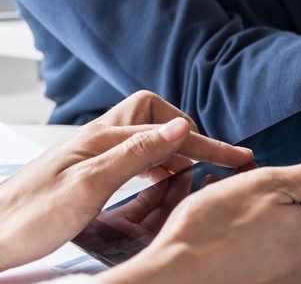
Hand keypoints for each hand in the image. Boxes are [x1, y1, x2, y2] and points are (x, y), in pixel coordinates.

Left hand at [0, 91, 252, 269]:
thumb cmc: (28, 218)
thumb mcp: (89, 187)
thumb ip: (137, 153)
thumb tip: (180, 126)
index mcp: (101, 138)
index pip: (167, 130)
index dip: (206, 145)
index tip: (238, 158)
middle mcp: (97, 139)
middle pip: (155, 116)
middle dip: (188, 134)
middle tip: (214, 160)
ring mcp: (92, 154)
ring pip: (145, 137)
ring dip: (173, 150)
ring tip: (195, 173)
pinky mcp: (87, 172)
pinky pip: (133, 157)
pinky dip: (155, 165)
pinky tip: (159, 182)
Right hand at [97, 149, 300, 283]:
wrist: (172, 277)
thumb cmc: (210, 234)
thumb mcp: (271, 184)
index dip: (293, 180)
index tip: (267, 182)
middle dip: (275, 203)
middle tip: (239, 201)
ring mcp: (288, 282)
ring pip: (279, 240)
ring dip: (259, 227)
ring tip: (225, 224)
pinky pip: (262, 263)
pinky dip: (247, 252)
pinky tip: (224, 246)